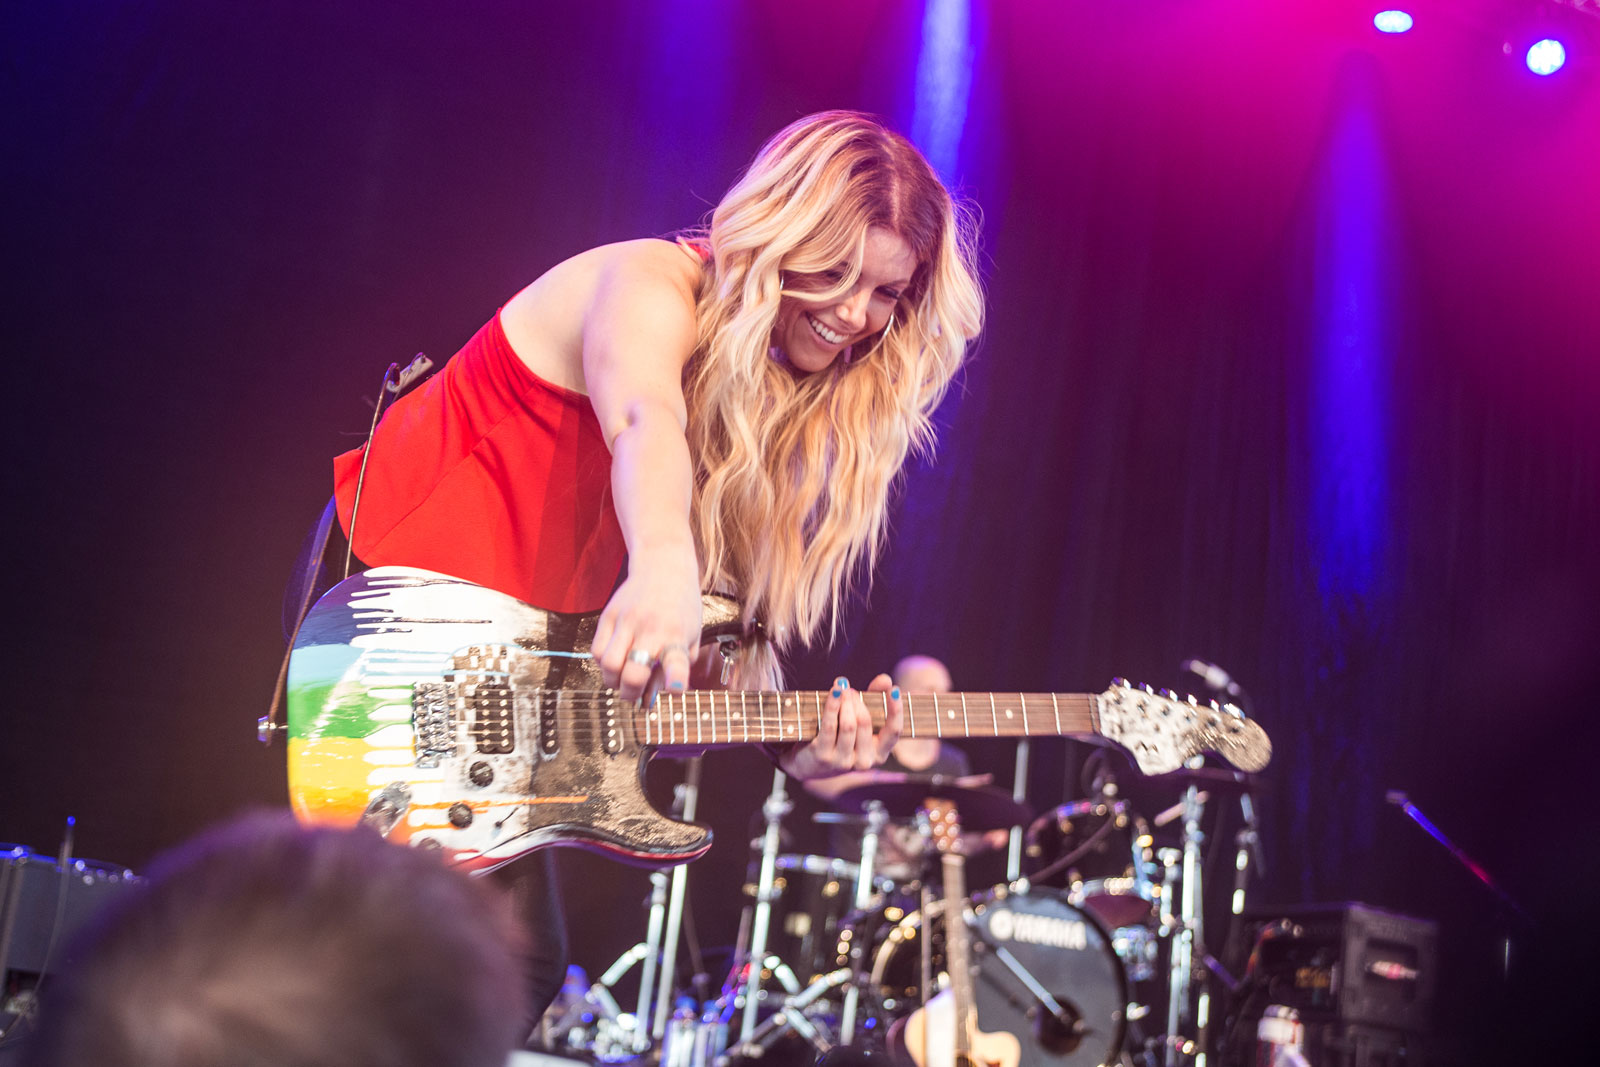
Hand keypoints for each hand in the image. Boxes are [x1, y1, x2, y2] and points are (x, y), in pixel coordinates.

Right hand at [591, 548, 702, 701]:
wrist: (663, 566)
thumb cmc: (681, 607)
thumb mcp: (692, 635)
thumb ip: (679, 666)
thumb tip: (657, 696)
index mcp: (677, 636)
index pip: (677, 661)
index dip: (675, 679)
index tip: (673, 689)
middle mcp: (651, 629)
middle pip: (632, 673)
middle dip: (630, 692)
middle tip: (635, 694)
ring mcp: (626, 621)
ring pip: (608, 665)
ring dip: (613, 679)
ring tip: (622, 676)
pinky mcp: (608, 616)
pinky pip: (596, 651)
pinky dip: (603, 663)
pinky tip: (615, 658)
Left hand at [779, 673, 903, 779]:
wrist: (810, 764)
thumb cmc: (841, 737)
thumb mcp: (860, 721)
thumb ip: (875, 698)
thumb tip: (886, 679)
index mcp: (880, 754)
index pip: (894, 731)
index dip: (895, 709)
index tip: (894, 689)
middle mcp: (865, 762)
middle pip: (865, 721)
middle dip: (857, 700)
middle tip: (848, 689)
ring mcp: (844, 762)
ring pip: (848, 724)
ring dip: (844, 701)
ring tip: (839, 689)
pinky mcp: (824, 757)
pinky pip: (830, 726)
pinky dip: (832, 706)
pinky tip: (832, 693)